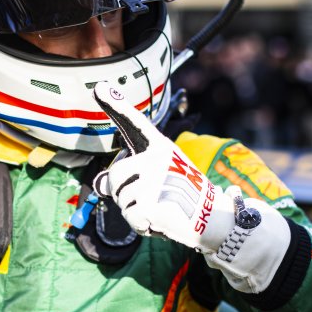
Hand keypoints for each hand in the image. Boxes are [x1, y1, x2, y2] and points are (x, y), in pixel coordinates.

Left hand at [92, 82, 292, 294]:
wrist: (211, 217)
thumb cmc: (180, 194)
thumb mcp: (156, 175)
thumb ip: (127, 174)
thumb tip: (102, 185)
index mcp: (158, 146)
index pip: (133, 123)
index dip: (115, 105)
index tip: (99, 87)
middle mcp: (155, 159)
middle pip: (113, 176)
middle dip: (124, 192)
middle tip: (152, 197)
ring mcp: (153, 181)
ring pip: (120, 199)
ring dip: (135, 209)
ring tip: (160, 207)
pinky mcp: (152, 204)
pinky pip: (130, 217)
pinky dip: (142, 224)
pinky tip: (161, 219)